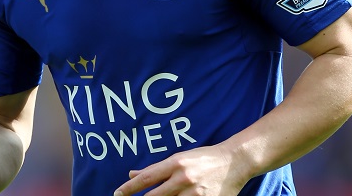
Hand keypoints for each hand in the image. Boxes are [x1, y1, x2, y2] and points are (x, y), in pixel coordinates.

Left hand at [113, 145, 247, 195]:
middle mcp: (184, 178)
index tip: (117, 194)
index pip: (147, 178)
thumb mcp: (179, 158)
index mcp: (175, 163)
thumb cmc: (203, 158)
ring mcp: (195, 193)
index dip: (130, 188)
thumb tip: (131, 174)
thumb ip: (155, 168)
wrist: (234, 162)